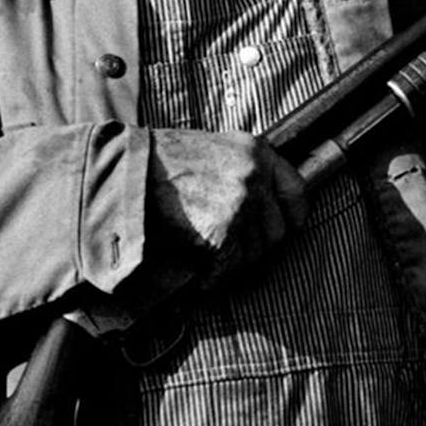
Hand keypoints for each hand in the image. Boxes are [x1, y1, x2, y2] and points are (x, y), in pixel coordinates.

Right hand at [147, 128, 307, 289]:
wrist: (128, 171)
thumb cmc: (164, 160)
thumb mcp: (216, 148)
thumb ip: (245, 169)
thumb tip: (264, 203)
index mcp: (257, 151)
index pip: (297, 191)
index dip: (295, 215)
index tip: (289, 227)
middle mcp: (254, 177)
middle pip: (276, 230)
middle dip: (257, 246)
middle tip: (232, 249)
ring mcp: (240, 204)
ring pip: (253, 253)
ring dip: (233, 261)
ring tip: (209, 254)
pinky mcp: (222, 231)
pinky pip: (228, 268)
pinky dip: (213, 278)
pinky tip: (200, 274)